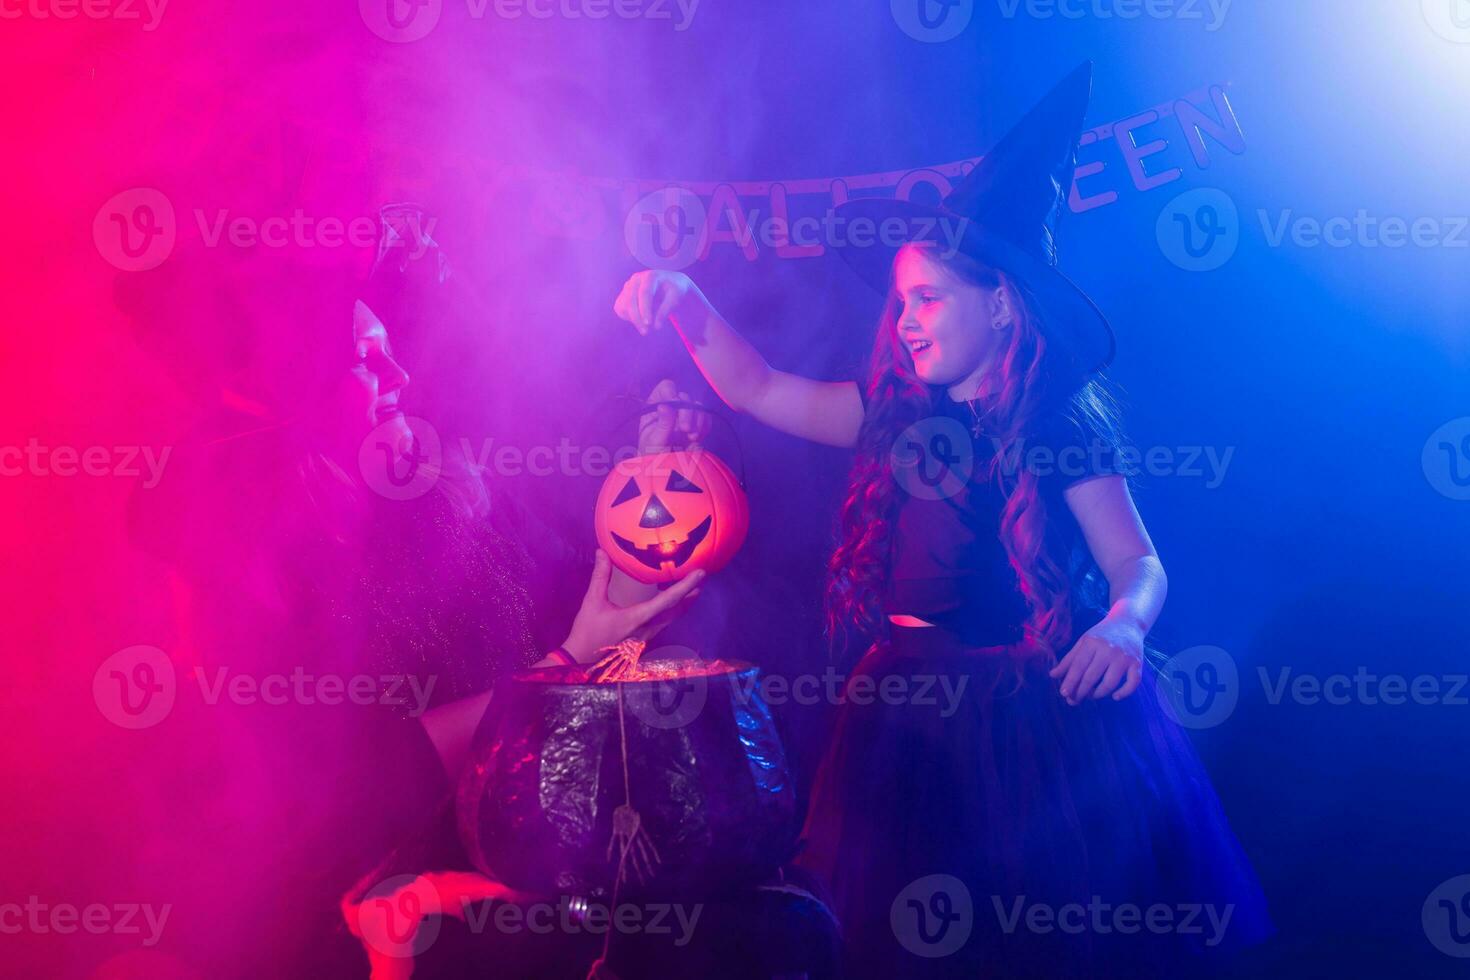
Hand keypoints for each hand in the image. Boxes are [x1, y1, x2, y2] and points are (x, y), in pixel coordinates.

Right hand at [560, 550, 704, 662]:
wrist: (581, 660)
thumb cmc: (587, 631)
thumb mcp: (592, 602)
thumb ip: (600, 576)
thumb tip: (602, 552)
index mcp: (638, 618)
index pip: (668, 600)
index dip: (685, 586)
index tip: (700, 574)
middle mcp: (648, 628)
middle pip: (676, 610)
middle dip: (691, 594)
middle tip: (702, 578)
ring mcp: (647, 636)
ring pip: (672, 617)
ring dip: (683, 602)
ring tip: (691, 588)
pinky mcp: (643, 639)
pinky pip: (664, 622)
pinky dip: (672, 609)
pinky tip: (668, 601)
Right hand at [613, 270, 696, 335]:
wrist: (670, 283)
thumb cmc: (675, 290)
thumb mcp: (675, 298)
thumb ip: (666, 310)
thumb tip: (656, 326)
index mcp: (650, 276)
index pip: (644, 293)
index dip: (645, 309)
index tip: (649, 324)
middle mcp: (636, 279)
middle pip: (631, 300)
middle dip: (637, 318)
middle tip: (646, 332)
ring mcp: (628, 285)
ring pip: (623, 305)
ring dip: (632, 319)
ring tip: (645, 329)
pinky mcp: (624, 293)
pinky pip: (620, 308)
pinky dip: (627, 317)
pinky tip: (640, 319)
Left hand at [639, 379, 710, 454]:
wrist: (664, 472)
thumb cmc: (652, 456)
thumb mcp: (654, 442)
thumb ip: (662, 425)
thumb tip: (666, 405)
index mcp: (656, 406)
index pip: (666, 387)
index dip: (672, 393)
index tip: (675, 405)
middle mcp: (672, 407)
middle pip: (685, 397)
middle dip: (687, 412)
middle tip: (686, 430)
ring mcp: (685, 416)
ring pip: (698, 407)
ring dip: (698, 420)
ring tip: (692, 437)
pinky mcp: (697, 426)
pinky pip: (706, 419)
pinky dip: (705, 427)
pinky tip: (697, 439)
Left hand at [1048, 617, 1144, 704]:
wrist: (1128, 623)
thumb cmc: (1101, 635)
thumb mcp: (1083, 642)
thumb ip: (1069, 659)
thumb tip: (1053, 675)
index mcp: (1092, 643)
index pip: (1078, 666)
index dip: (1070, 681)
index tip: (1063, 693)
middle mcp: (1108, 649)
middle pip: (1092, 676)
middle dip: (1080, 692)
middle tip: (1073, 701)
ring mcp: (1124, 657)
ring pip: (1110, 683)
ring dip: (1098, 694)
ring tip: (1091, 696)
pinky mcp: (1137, 663)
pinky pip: (1132, 683)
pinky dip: (1124, 693)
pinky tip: (1114, 697)